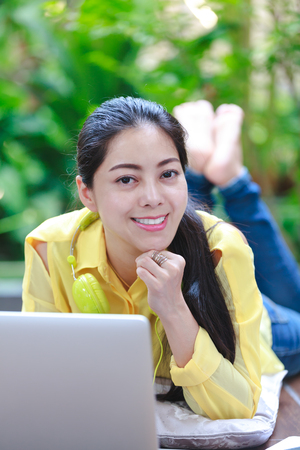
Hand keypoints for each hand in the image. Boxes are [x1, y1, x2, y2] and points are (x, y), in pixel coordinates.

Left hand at [136, 249, 198, 367]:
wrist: (172, 307)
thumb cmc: (168, 286)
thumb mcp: (171, 269)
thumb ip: (161, 259)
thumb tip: (145, 253)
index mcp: (179, 261)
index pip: (158, 250)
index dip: (150, 256)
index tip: (150, 265)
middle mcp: (174, 268)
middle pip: (150, 254)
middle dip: (143, 259)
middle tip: (142, 267)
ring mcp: (165, 277)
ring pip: (144, 261)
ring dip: (140, 266)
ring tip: (143, 272)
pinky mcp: (156, 285)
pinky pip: (141, 271)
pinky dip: (139, 273)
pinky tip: (143, 278)